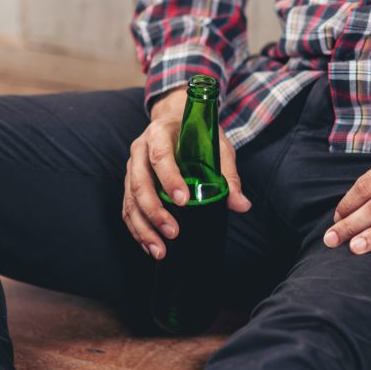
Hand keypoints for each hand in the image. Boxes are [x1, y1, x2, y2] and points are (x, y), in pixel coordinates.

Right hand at [122, 87, 250, 259]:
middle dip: (155, 211)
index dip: (169, 179)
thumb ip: (228, 176)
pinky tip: (150, 245)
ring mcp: (132, 167)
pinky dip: (137, 229)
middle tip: (173, 233)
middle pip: (139, 182)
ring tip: (160, 250)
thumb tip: (241, 205)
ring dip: (143, 227)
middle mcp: (140, 150)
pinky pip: (128, 208)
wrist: (176, 119)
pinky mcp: (130, 183)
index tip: (183, 200)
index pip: (160, 156)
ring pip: (130, 200)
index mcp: (160, 134)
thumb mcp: (217, 147)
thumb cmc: (198, 132)